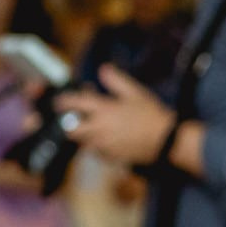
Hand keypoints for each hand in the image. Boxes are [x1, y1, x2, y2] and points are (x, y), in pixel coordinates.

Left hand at [60, 65, 176, 168]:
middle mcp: (99, 129)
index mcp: (104, 110)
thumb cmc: (151, 115)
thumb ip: (116, 80)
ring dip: (83, 134)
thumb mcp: (135, 93)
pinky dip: (96, 145)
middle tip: (75, 117)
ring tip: (93, 126)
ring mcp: (104, 145)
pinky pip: (96, 152)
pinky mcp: (111, 157)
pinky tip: (106, 139)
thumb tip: (103, 69)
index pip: (76, 104)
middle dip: (69, 123)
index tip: (59, 101)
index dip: (64, 101)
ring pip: (82, 141)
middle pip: (71, 129)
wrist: (166, 140)